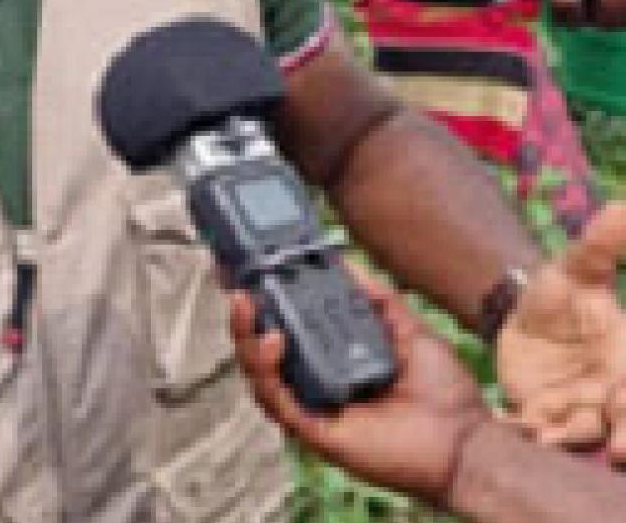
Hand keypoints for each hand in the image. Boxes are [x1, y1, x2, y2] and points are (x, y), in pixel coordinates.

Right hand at [230, 267, 490, 506]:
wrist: (468, 442)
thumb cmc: (448, 398)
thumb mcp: (409, 330)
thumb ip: (377, 299)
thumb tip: (346, 262)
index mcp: (336, 363)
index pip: (286, 332)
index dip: (263, 305)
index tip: (248, 274)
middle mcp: (319, 386)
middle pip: (261, 352)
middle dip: (242, 318)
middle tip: (236, 285)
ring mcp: (314, 409)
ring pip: (259, 375)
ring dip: (244, 338)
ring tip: (245, 304)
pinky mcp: (316, 430)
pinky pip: (276, 400)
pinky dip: (267, 368)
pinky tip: (274, 340)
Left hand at [496, 203, 625, 460]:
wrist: (519, 315)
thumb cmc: (560, 294)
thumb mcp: (575, 269)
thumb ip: (601, 246)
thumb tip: (622, 206)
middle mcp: (613, 392)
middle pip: (625, 422)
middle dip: (624, 437)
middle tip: (614, 451)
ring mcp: (580, 410)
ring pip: (585, 434)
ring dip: (572, 440)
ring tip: (549, 440)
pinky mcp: (544, 419)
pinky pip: (540, 432)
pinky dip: (530, 434)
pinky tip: (516, 432)